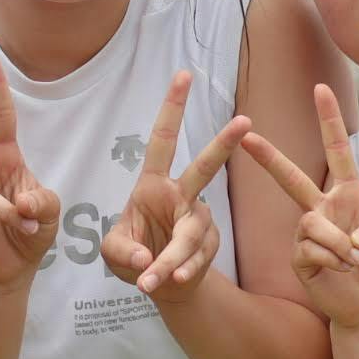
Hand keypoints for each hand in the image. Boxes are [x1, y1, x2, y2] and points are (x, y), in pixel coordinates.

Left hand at [101, 70, 249, 301]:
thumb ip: (120, 253)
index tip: (184, 74)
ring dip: (173, 257)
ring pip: (191, 232)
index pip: (163, 140)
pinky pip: (196, 257)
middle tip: (244, 122)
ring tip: (154, 278)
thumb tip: (145, 262)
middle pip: (204, 167)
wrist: (161, 284)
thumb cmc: (134, 256)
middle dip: (223, 145)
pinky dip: (181, 270)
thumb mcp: (113, 252)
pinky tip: (172, 280)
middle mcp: (180, 196)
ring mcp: (198, 219)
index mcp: (153, 184)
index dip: (172, 108)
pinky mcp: (209, 245)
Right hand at [243, 85, 358, 329]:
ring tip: (356, 259)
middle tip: (247, 136)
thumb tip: (356, 235)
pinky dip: (333, 258)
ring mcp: (308, 233)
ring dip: (339, 243)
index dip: (329, 120)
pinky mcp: (299, 257)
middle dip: (269, 157)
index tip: (320, 89)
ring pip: (312, 222)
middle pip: (291, 177)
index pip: (338, 150)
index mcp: (349, 194)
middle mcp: (323, 208)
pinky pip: (310, 248)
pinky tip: (342, 269)